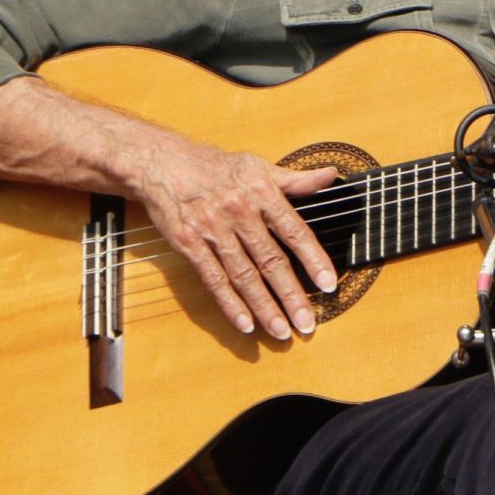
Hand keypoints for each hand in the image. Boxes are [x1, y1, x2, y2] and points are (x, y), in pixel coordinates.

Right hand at [126, 137, 340, 340]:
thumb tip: (330, 177)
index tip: (329, 283)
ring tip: (281, 331)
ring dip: (264, 307)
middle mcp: (239, 211)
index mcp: (261, 191)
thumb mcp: (258, 166)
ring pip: (244, 275)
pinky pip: (213, 279)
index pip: (294, 231)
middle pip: (270, 260)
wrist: (164, 164)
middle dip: (291, 295)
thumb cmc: (216, 167)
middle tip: (307, 323)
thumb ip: (295, 179)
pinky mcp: (189, 244)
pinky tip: (245, 324)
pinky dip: (230, 304)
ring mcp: (212, 230)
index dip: (313, 259)